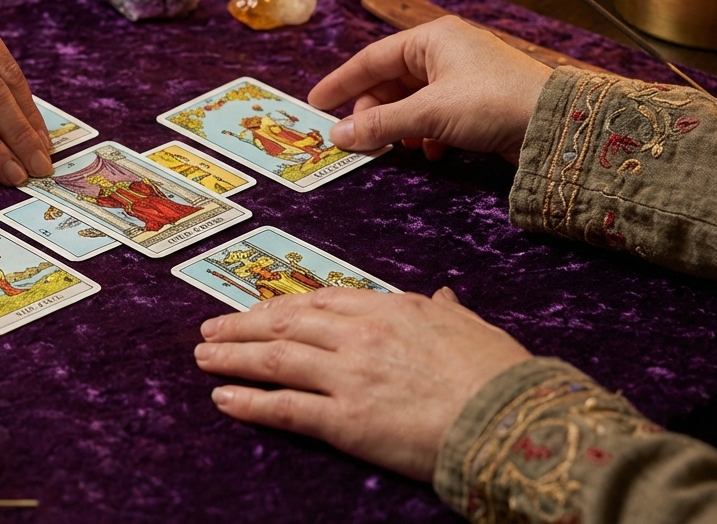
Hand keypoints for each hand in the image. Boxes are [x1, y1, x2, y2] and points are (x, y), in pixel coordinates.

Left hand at [195, 287, 530, 480]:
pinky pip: (285, 407)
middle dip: (243, 326)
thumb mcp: (472, 329)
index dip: (284, 306)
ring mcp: (349, 375)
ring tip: (204, 358)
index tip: (260, 310)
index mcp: (392, 309)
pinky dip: (249, 401)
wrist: (512, 420)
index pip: (323, 302)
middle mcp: (361, 335)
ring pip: (275, 358)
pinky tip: (223, 397)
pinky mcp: (344, 419)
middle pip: (287, 323)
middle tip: (211, 330)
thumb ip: (447, 311)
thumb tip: (442, 295)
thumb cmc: (500, 377)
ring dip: (233, 357)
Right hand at [308, 16, 551, 162]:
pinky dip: (425, 134)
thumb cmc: (492, 103)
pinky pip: (435, 115)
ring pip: (412, 101)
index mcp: (432, 38)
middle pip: (391, 82)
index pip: (372, 58)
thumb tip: (338, 136)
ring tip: (398, 149)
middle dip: (374, 113)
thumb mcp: (428, 113)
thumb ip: (380, 124)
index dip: (341, 82)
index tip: (315, 103)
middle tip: (360, 139)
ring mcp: (462, 76)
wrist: (555, 124)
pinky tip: (430, 152)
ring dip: (400, 127)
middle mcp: (445, 51)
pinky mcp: (477, 101)